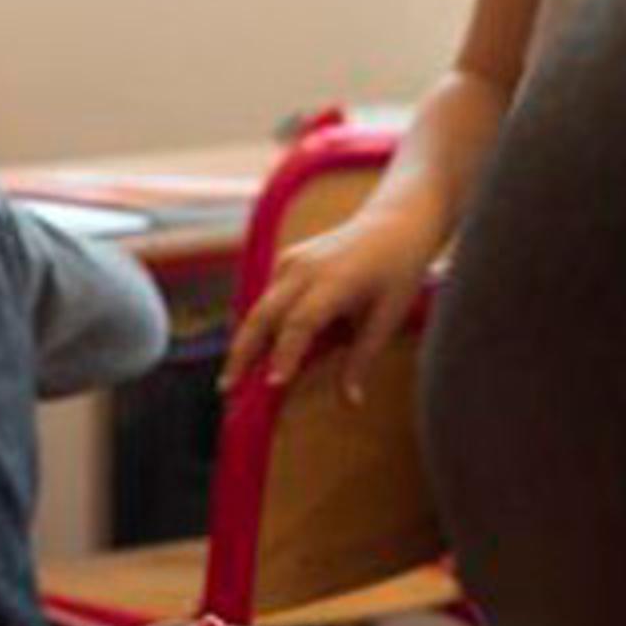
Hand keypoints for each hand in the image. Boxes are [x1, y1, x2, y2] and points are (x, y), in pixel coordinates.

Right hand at [222, 198, 447, 404]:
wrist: (395, 222)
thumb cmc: (397, 270)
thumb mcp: (388, 316)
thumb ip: (363, 358)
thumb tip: (351, 403)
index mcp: (335, 281)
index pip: (301, 323)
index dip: (284, 354)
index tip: (272, 385)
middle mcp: (305, 269)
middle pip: (264, 316)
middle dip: (243, 353)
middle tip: (227, 390)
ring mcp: (291, 263)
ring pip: (259, 310)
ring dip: (244, 345)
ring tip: (233, 380)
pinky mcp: (286, 263)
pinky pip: (267, 301)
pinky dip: (259, 330)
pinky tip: (252, 357)